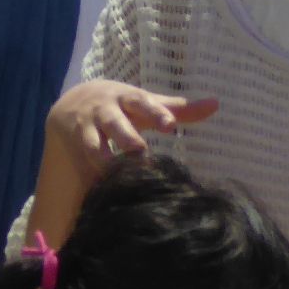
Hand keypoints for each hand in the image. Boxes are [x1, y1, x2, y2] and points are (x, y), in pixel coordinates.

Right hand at [45, 81, 218, 180]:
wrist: (72, 103)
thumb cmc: (121, 105)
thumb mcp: (145, 103)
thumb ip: (177, 108)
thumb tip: (216, 104)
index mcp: (127, 98)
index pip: (142, 102)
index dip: (156, 113)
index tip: (170, 125)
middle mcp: (105, 112)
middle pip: (116, 124)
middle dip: (127, 138)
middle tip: (141, 153)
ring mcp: (87, 130)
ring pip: (93, 145)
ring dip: (104, 160)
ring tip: (120, 176)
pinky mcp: (73, 149)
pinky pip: (80, 164)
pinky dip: (89, 176)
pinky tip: (100, 191)